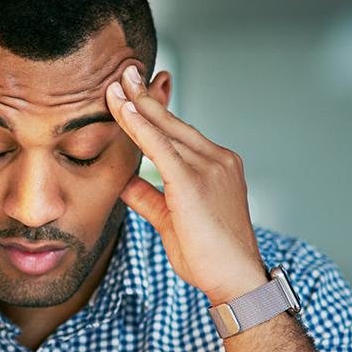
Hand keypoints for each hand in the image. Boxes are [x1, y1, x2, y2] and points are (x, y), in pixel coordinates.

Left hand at [105, 65, 266, 304]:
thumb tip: (124, 182)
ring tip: (116, 83)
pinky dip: (140, 127)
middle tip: (124, 71)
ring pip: (165, 130)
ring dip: (137, 105)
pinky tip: (124, 110)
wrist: (234, 280)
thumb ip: (148, 198)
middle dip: (145, 95)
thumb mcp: (171, 220)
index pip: (179, 132)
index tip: (136, 91)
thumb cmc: (208, 256)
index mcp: (217, 165)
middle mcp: (217, 160)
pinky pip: (160, 148)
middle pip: (173, 122)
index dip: (156, 111)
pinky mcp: (193, 182)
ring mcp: (209, 168)